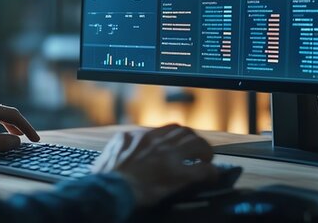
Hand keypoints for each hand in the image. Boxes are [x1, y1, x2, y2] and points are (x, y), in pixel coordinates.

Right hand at [92, 124, 217, 206]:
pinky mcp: (178, 175)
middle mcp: (158, 142)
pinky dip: (210, 174)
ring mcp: (169, 157)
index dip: (178, 136)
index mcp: (140, 136)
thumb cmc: (106, 176)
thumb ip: (118, 147)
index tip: (180, 142)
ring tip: (206, 159)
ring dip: (205, 152)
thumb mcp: (109, 154)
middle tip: (197, 149)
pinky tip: (211, 177)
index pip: (167, 129)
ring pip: (198, 145)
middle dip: (193, 140)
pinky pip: (203, 170)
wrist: (111, 189)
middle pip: (185, 132)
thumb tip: (116, 148)